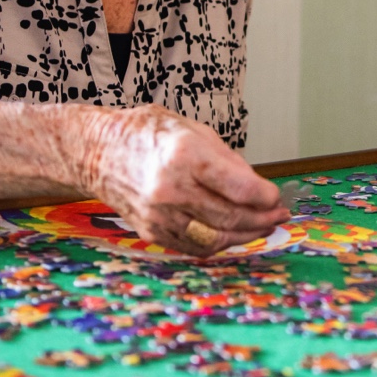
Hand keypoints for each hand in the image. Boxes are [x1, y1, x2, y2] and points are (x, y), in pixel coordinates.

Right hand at [72, 103, 289, 255]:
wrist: (97, 151)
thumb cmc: (148, 134)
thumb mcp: (194, 130)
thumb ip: (228, 161)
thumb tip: (259, 189)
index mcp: (185, 154)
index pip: (238, 187)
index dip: (265, 197)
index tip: (276, 197)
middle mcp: (170, 188)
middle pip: (230, 216)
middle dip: (262, 219)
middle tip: (279, 215)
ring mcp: (158, 214)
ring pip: (215, 238)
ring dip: (245, 235)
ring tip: (263, 227)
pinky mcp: (150, 231)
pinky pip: (194, 247)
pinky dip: (219, 243)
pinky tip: (234, 234)